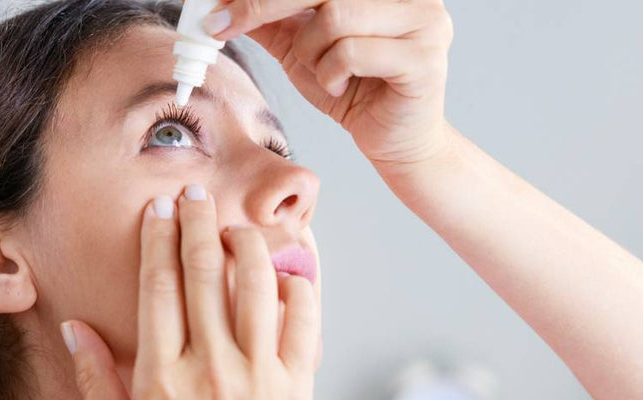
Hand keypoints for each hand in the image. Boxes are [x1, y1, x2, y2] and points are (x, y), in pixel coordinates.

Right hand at [61, 184, 318, 399]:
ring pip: (255, 285)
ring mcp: (259, 376)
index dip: (157, 240)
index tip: (158, 209)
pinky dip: (297, 288)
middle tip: (194, 191)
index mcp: (160, 381)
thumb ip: (94, 382)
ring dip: (245, 244)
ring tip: (234, 226)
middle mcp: (211, 369)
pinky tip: (284, 272)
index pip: (158, 289)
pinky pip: (303, 321)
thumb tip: (74, 328)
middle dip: (197, 222)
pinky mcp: (297, 386)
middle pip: (204, 273)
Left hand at [206, 0, 454, 176]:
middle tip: (223, 26)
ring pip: (334, 19)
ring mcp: (425, 22)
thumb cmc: (354, 89)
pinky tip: (341, 87)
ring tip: (324, 74)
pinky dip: (331, 75)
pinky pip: (351, 53)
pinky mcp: (424, 59)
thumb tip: (221, 0)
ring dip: (310, 53)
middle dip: (262, 5)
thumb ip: (271, 18)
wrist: (394, 142)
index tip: (218, 3)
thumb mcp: (302, 46)